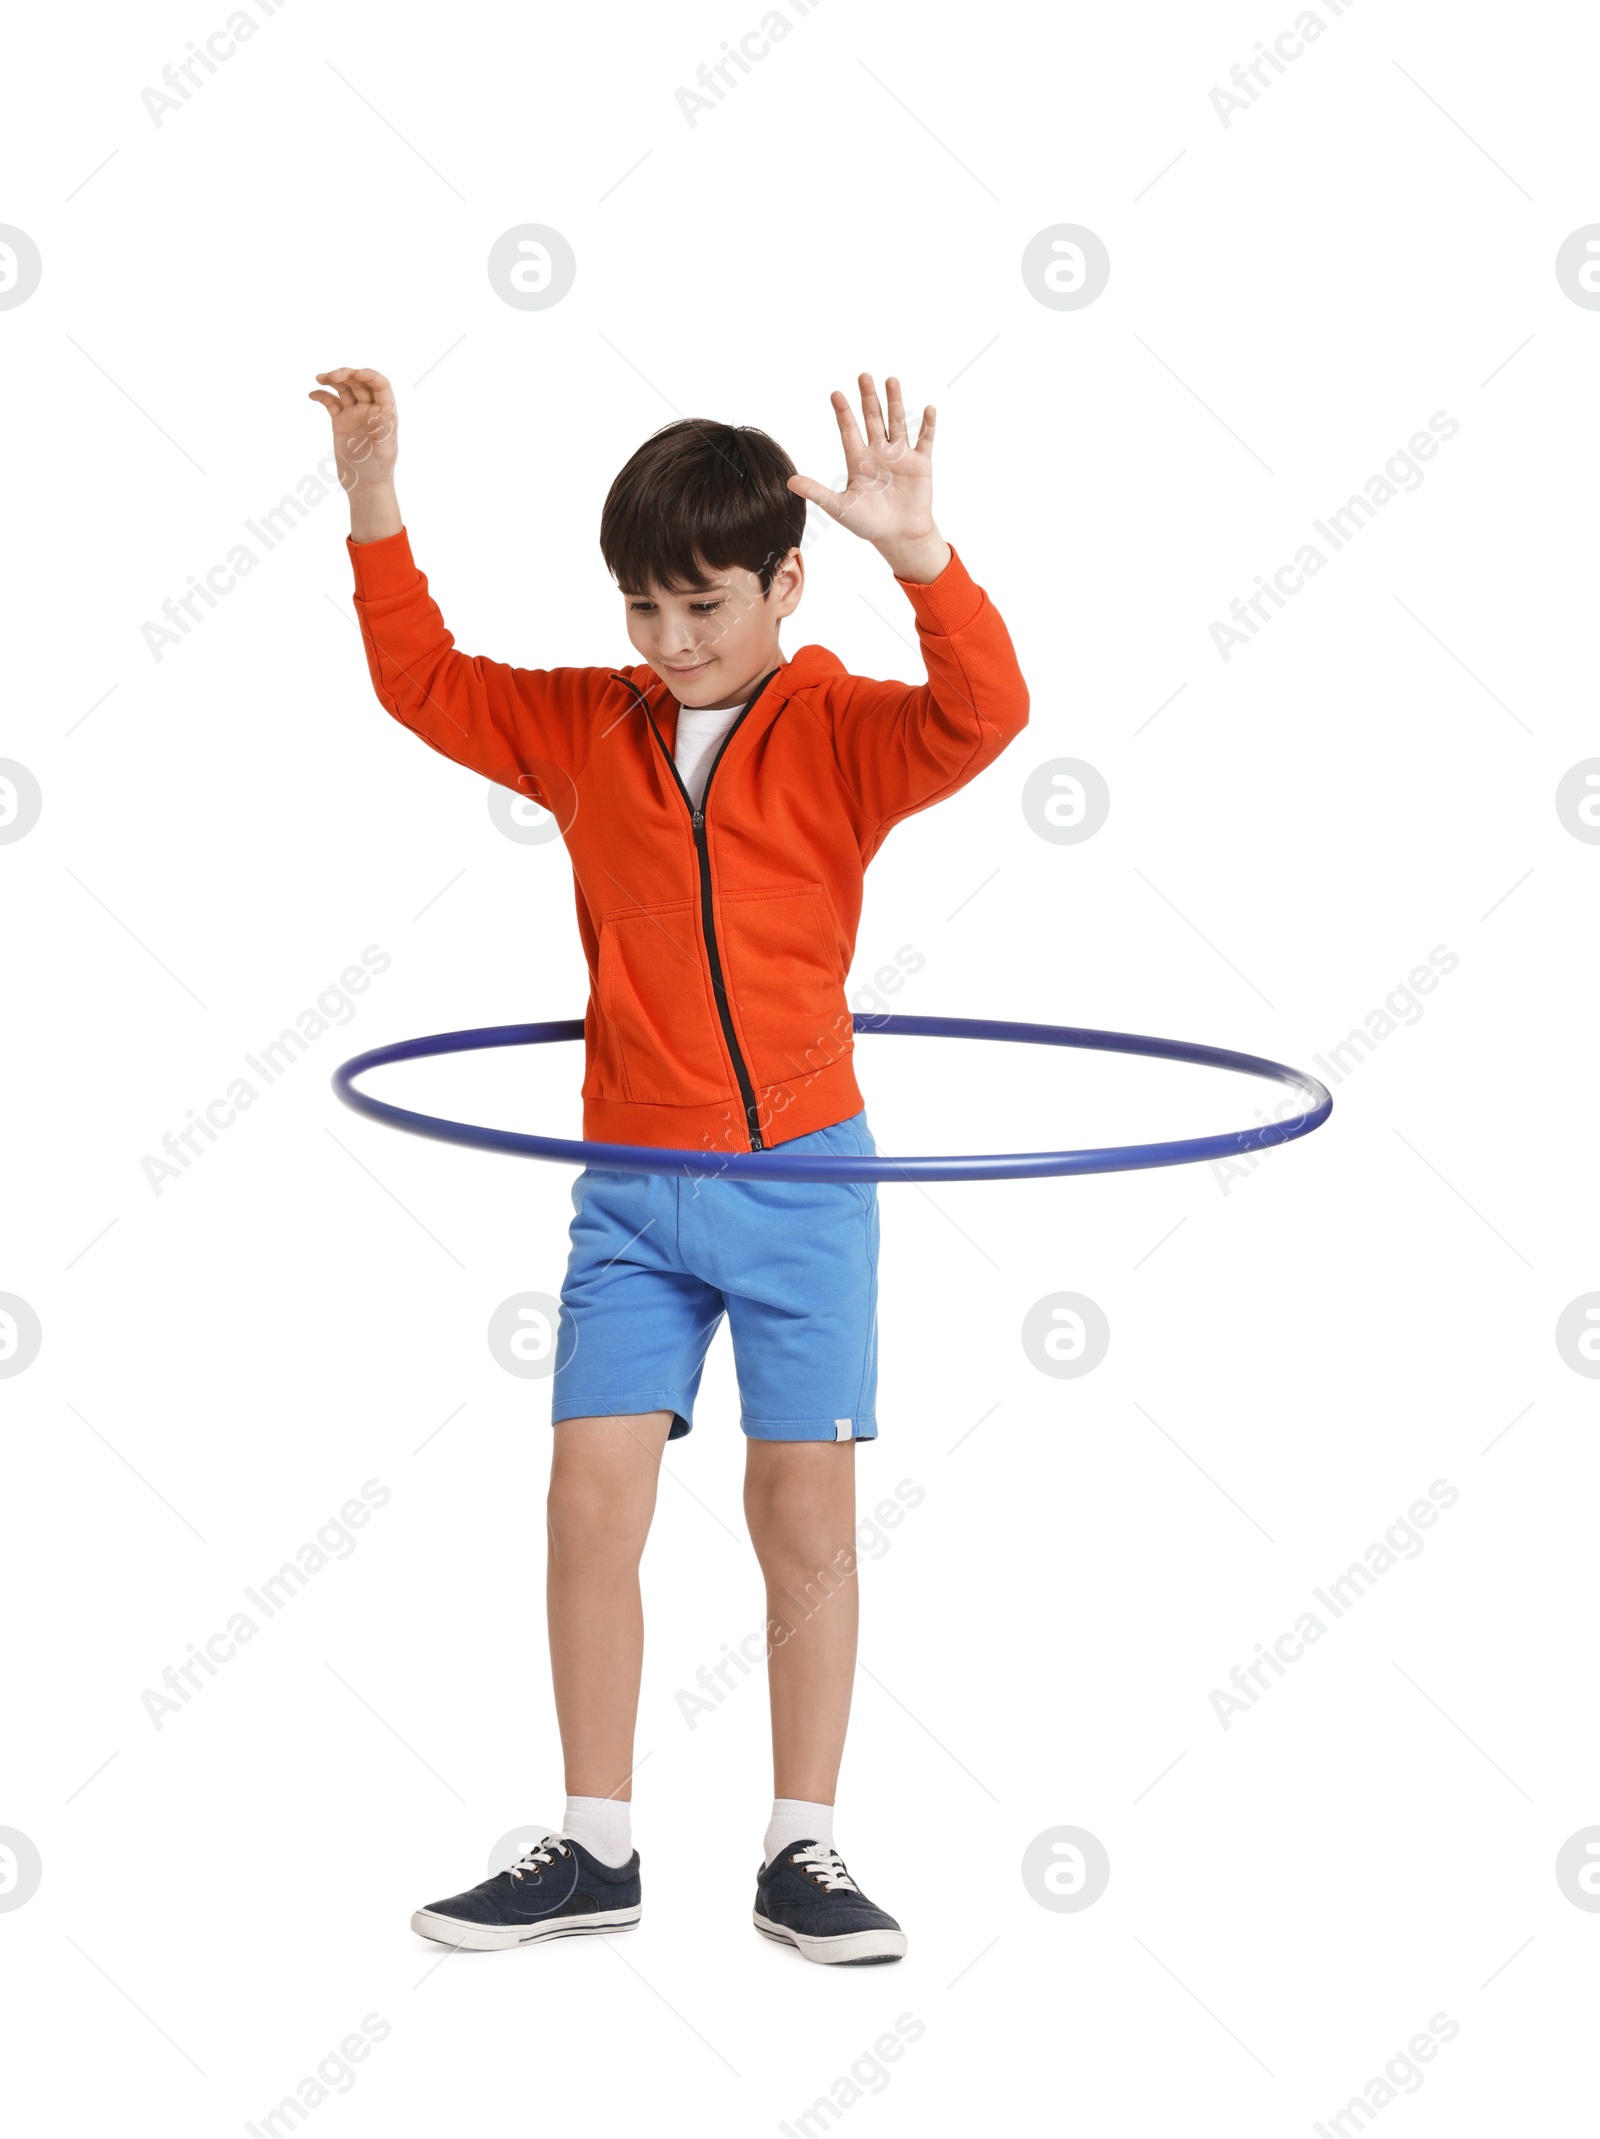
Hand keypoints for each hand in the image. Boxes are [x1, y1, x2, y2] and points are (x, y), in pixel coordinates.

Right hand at [309, 367, 400, 541]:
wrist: (364, 486)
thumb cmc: (379, 470)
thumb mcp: (385, 451)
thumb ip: (385, 430)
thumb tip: (385, 410)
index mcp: (385, 412)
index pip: (380, 385)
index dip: (369, 375)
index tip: (355, 373)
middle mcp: (370, 409)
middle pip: (358, 382)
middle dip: (345, 375)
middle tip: (331, 376)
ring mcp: (354, 414)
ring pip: (344, 389)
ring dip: (332, 380)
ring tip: (319, 378)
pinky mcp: (340, 421)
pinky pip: (330, 402)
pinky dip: (321, 395)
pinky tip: (312, 395)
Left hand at [788, 374, 949, 582]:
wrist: (899, 536)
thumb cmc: (868, 524)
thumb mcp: (840, 508)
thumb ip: (817, 492)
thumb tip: (789, 481)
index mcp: (859, 460)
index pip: (849, 430)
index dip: (843, 413)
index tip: (835, 394)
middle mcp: (879, 452)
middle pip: (872, 418)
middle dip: (868, 398)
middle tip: (863, 376)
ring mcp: (900, 456)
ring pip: (897, 422)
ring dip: (895, 402)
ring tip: (891, 380)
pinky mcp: (921, 463)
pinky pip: (925, 439)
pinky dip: (928, 425)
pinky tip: (928, 409)